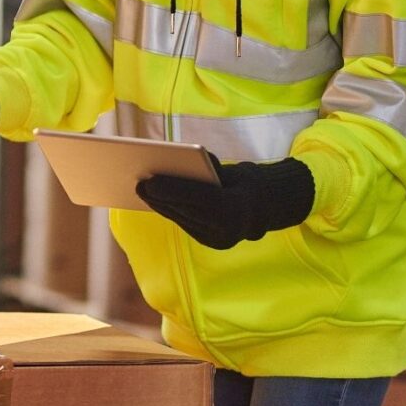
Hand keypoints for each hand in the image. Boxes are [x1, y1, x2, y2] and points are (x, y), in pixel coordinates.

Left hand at [135, 154, 314, 249]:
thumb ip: (210, 168)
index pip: (201, 198)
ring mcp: (220, 240)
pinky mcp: (212, 243)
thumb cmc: (244, 182)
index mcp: (238, 207)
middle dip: (161, 198)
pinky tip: (155, 201)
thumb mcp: (231, 170)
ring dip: (161, 206)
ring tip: (143, 191)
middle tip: (140, 184)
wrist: (265, 208)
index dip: (174, 190)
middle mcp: (230, 228)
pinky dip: (171, 212)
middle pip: (188, 211)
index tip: (150, 181)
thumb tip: (180, 162)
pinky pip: (186, 224)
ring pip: (183, 220)